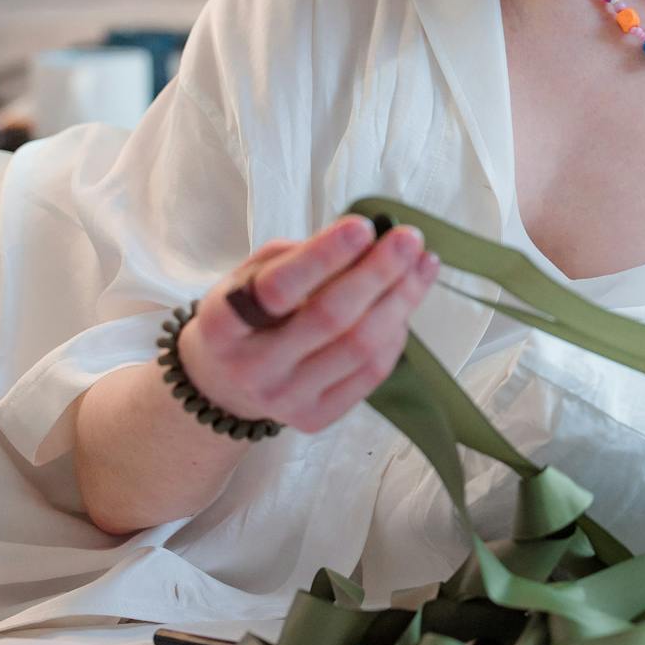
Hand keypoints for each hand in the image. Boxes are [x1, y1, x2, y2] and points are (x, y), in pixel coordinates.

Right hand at [178, 216, 438, 434]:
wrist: (226, 383)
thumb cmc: (247, 312)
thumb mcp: (250, 275)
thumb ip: (298, 257)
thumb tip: (367, 241)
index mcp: (223, 324)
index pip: (278, 288)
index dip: (325, 255)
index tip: (363, 226)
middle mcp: (252, 368)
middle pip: (330, 318)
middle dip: (378, 272)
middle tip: (409, 239)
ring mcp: (286, 399)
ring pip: (360, 347)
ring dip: (400, 300)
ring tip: (421, 265)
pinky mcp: (315, 418)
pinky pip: (371, 373)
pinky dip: (395, 333)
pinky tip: (404, 303)